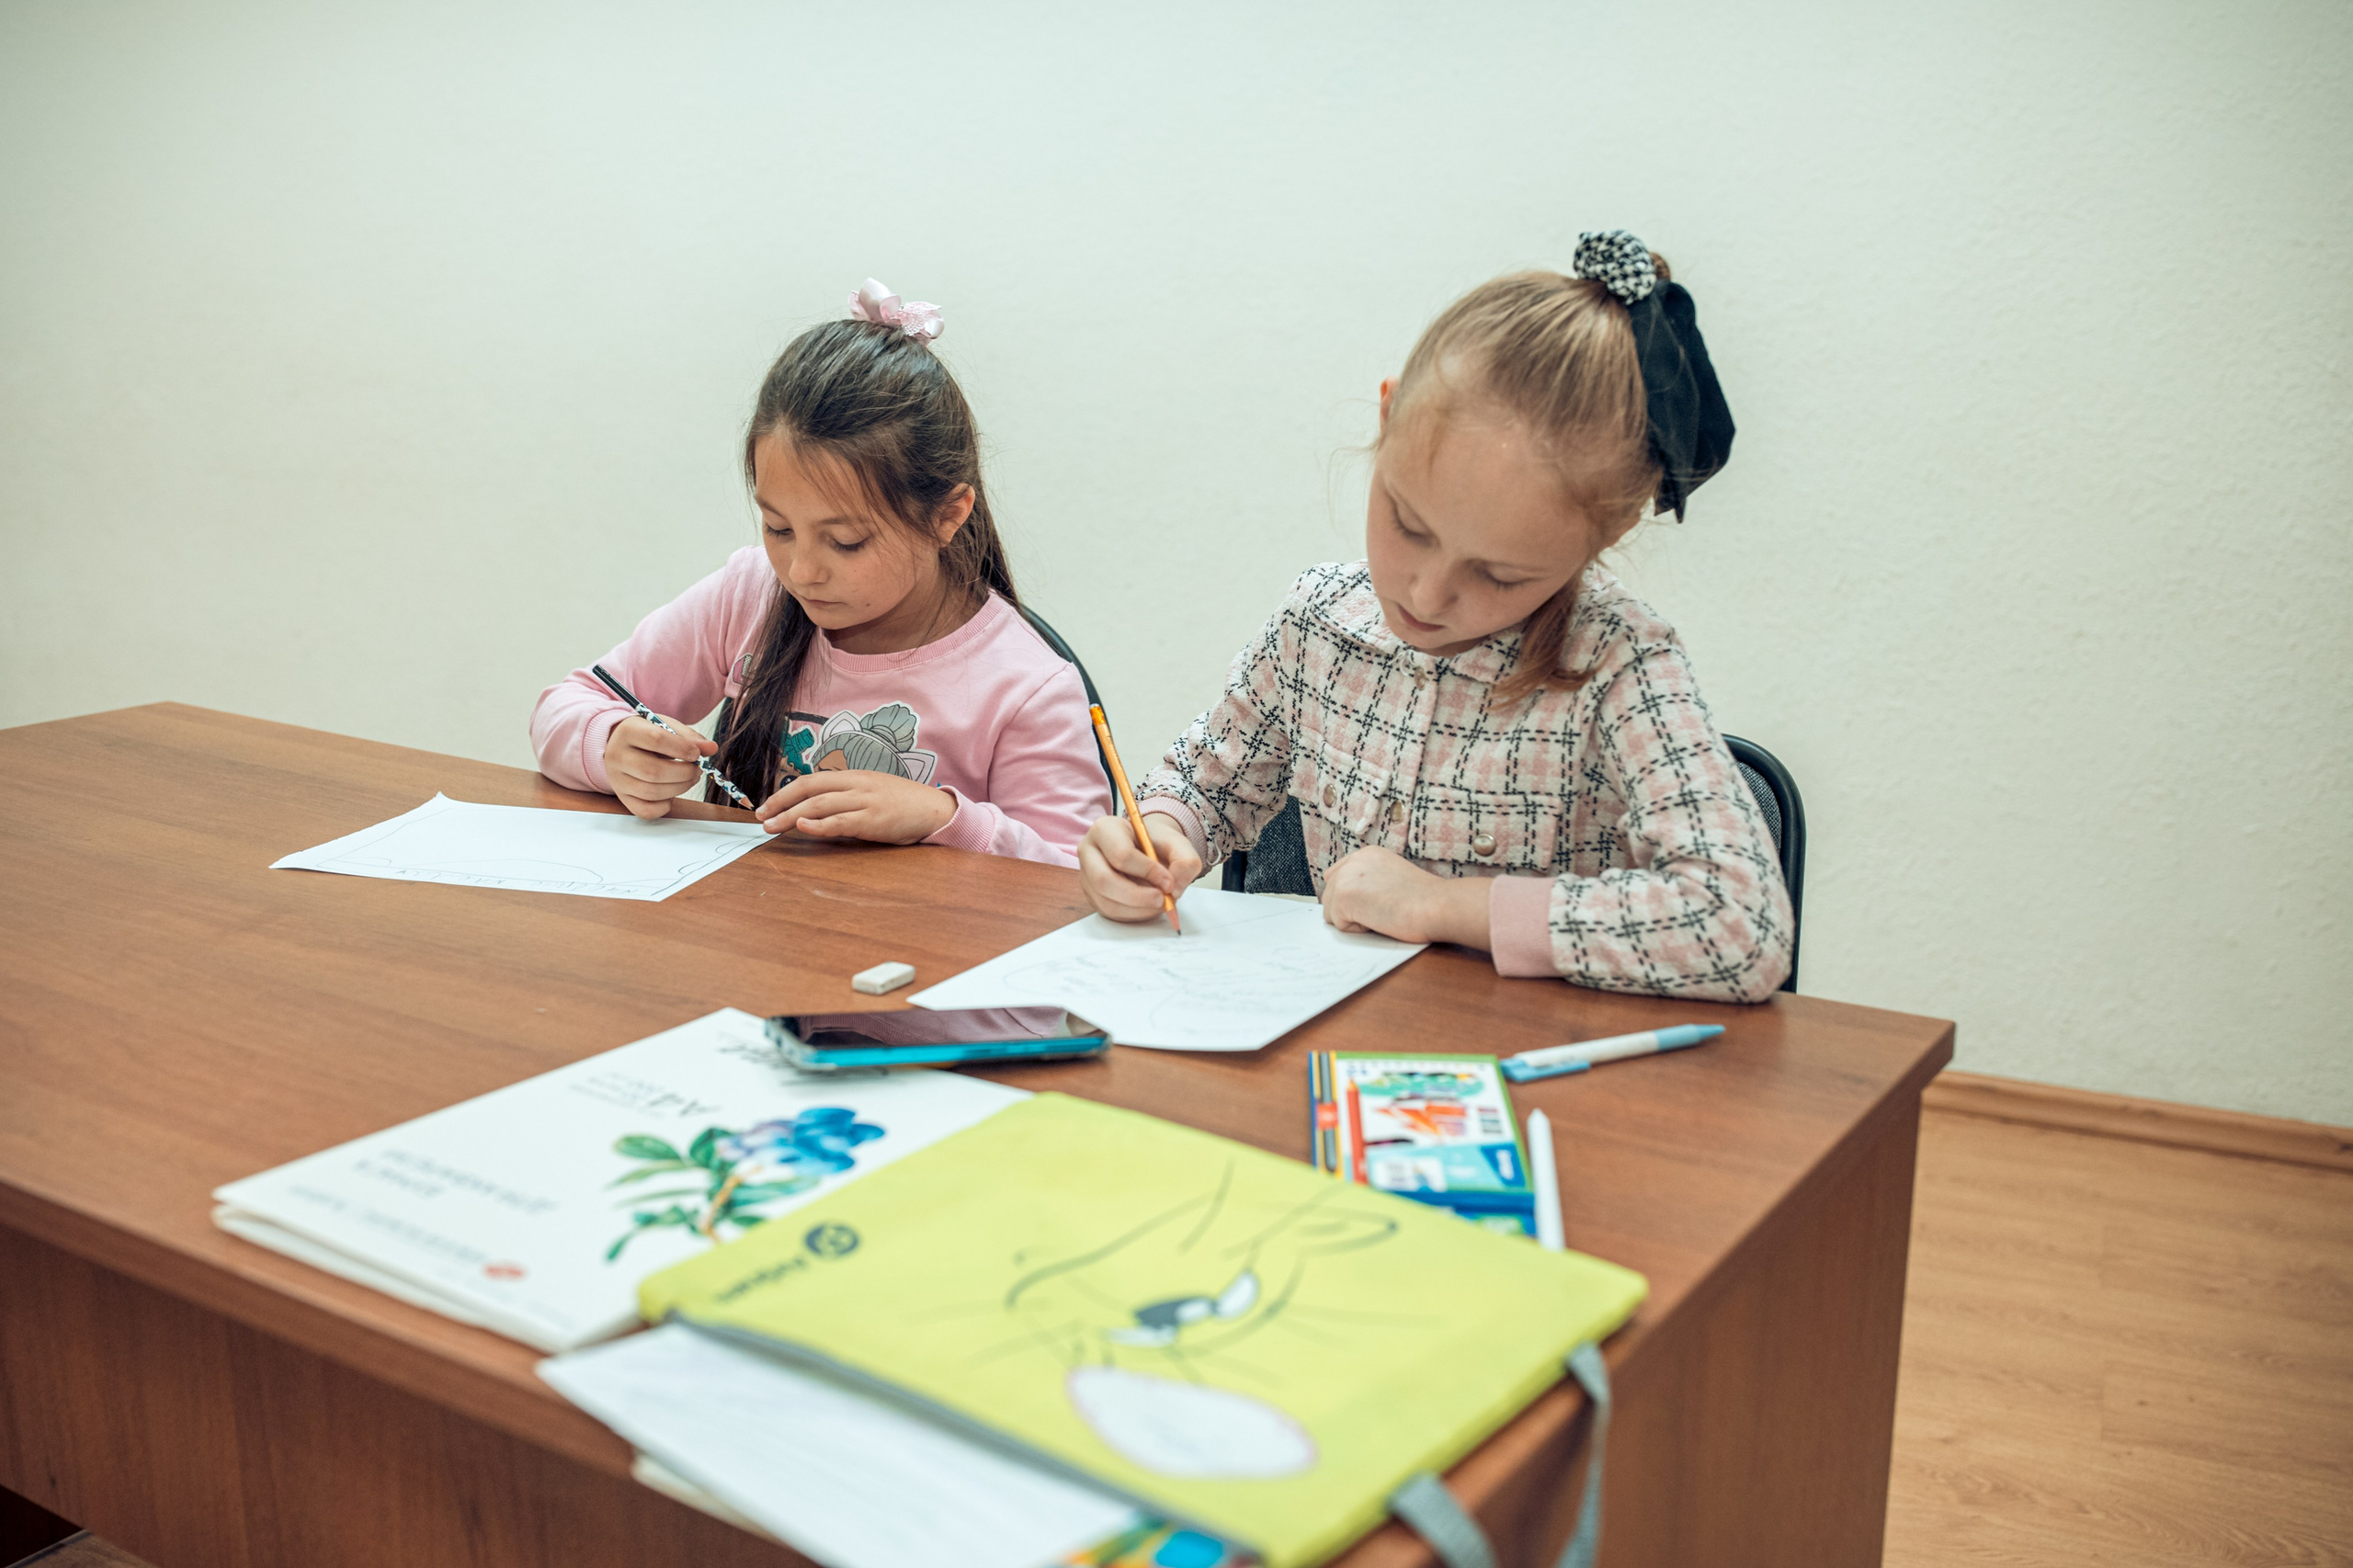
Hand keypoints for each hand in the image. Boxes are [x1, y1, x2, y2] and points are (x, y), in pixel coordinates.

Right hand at [603, 715, 713, 819]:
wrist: (623, 745)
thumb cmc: (649, 735)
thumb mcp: (667, 727)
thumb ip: (689, 737)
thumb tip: (711, 748)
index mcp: (628, 732)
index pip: (656, 739)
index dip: (682, 748)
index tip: (697, 754)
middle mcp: (617, 756)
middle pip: (653, 771)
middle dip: (684, 773)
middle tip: (697, 770)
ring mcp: (618, 780)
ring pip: (651, 792)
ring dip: (679, 788)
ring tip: (689, 779)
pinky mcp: (623, 798)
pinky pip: (646, 811)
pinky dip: (665, 806)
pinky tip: (671, 793)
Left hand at [755, 770, 958, 844]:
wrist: (936, 811)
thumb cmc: (905, 805)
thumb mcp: (874, 793)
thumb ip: (848, 799)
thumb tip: (819, 812)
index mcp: (855, 776)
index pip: (812, 779)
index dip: (786, 791)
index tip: (768, 805)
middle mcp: (857, 784)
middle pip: (810, 788)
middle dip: (781, 801)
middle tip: (760, 816)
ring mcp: (865, 801)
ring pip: (820, 804)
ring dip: (791, 816)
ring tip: (771, 827)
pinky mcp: (874, 820)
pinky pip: (841, 821)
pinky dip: (819, 824)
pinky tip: (803, 827)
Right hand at [1078, 812, 1202, 922]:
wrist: (1146, 849)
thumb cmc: (1155, 843)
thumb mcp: (1177, 843)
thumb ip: (1185, 860)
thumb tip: (1174, 887)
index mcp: (1105, 829)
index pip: (1121, 854)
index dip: (1147, 871)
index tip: (1168, 881)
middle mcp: (1089, 851)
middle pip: (1104, 880)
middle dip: (1137, 896)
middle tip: (1162, 900)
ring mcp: (1086, 875)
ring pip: (1106, 901)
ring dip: (1137, 909)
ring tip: (1159, 903)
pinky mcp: (1091, 895)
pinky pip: (1109, 912)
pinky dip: (1133, 914)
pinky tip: (1147, 906)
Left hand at [1321, 846, 1493, 948]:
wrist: (1437, 905)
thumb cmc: (1425, 899)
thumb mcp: (1393, 878)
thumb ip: (1370, 881)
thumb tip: (1352, 900)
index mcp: (1367, 854)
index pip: (1337, 876)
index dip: (1350, 897)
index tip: (1369, 905)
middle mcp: (1354, 861)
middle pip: (1330, 895)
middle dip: (1350, 910)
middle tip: (1381, 911)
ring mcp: (1346, 877)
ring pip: (1331, 912)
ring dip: (1354, 920)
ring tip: (1383, 913)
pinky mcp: (1343, 897)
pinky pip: (1340, 925)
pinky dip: (1359, 930)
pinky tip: (1381, 919)